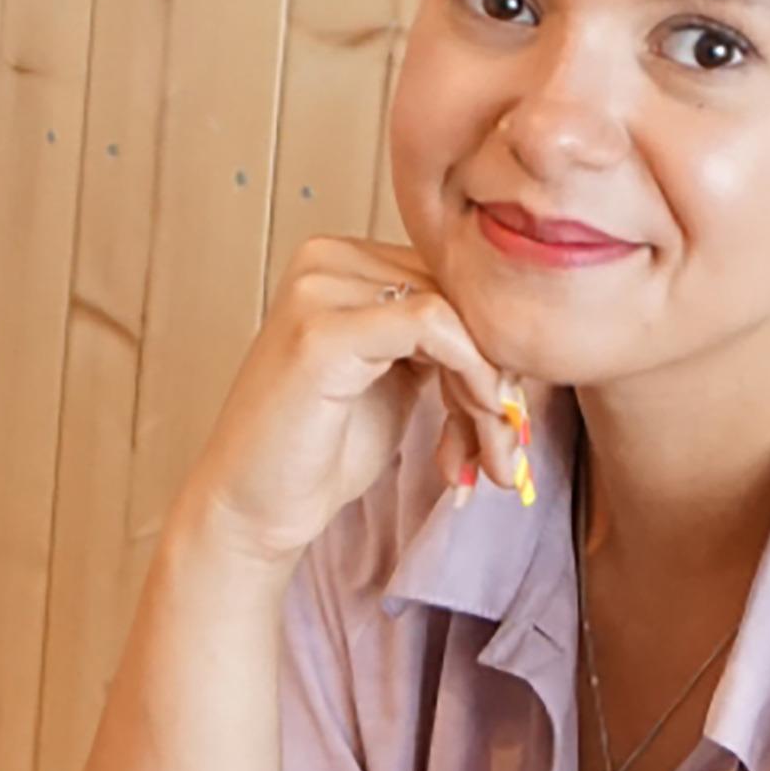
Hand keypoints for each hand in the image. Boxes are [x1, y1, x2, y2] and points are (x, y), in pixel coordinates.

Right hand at [176, 234, 528, 569]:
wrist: (254, 511)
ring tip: (490, 454)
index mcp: (342, 262)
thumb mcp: (396, 380)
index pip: (449, 280)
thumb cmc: (319, 453)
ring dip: (488, 387)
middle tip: (506, 445)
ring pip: (453, 310)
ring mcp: (318, 289)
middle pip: (456, 293)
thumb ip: (438, 343)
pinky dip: (469, 375)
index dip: (492, 348)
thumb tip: (515, 334)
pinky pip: (431, 325)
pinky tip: (472, 427)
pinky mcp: (322, 331)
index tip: (508, 417)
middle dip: (496, 373)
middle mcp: (326, 259)